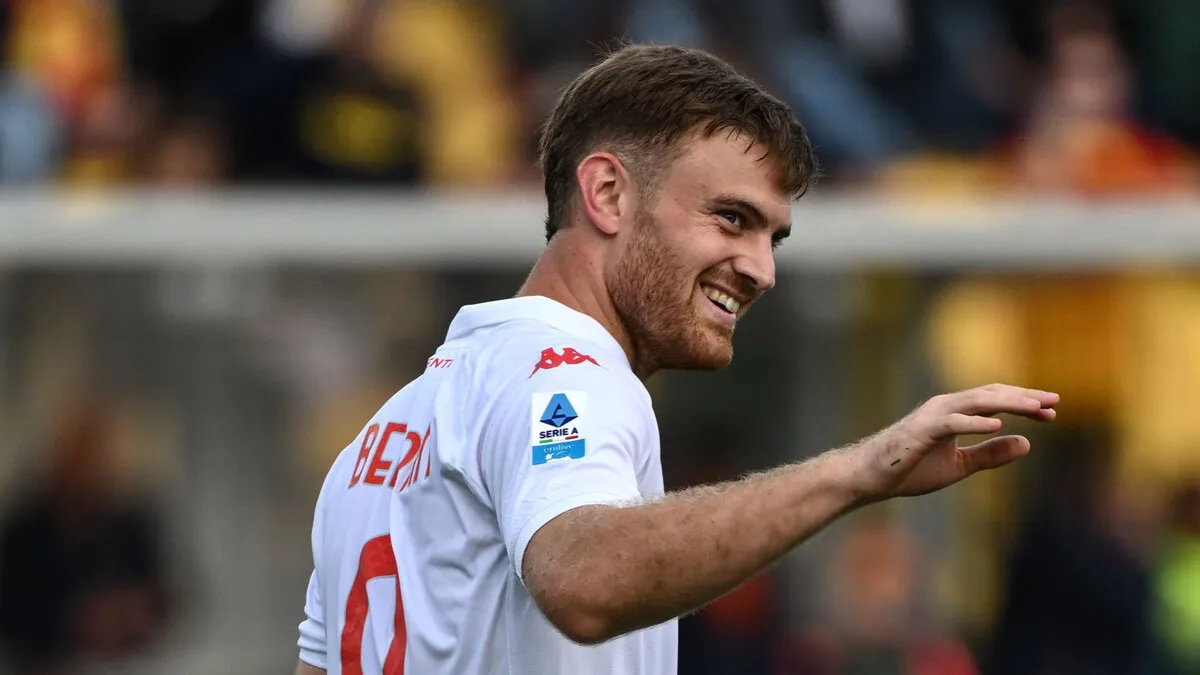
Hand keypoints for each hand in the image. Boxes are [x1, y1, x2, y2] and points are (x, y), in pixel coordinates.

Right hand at [855, 384, 1057, 498]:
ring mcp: (932, 416)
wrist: (870, 477)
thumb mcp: (959, 465)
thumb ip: (990, 454)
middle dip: (1024, 397)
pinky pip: (952, 422)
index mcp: (954, 412)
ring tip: (1035, 408)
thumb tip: (1027, 443)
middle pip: (991, 394)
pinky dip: (975, 421)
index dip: (1024, 403)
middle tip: (1054, 401)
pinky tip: (998, 425)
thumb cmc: (908, 469)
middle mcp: (945, 406)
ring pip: (976, 402)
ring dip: (1008, 403)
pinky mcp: (920, 430)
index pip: (995, 401)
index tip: (1052, 411)